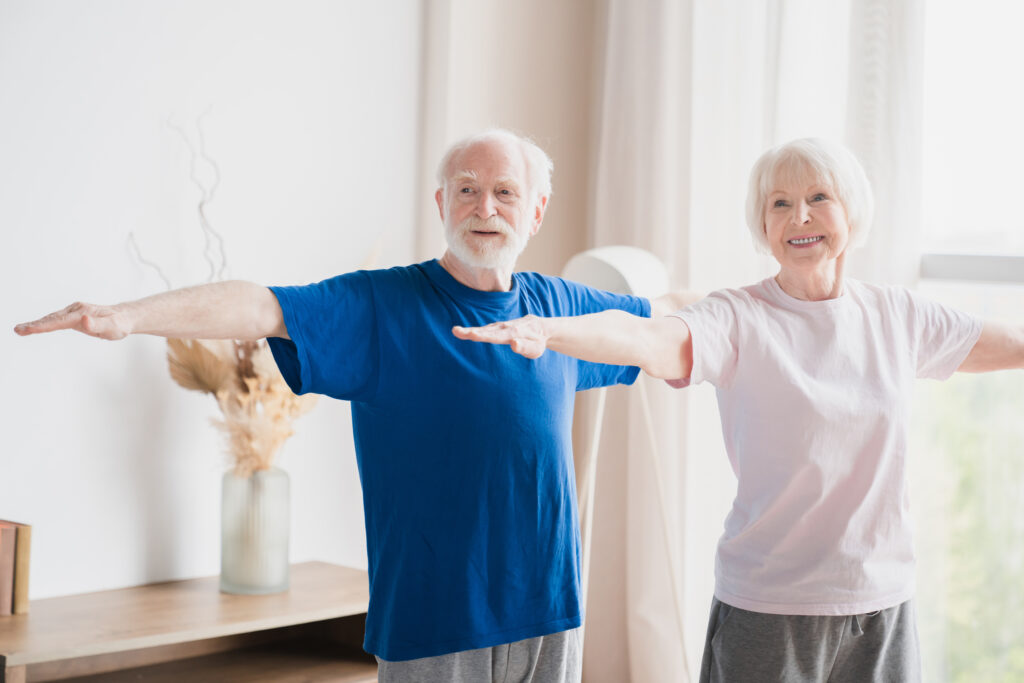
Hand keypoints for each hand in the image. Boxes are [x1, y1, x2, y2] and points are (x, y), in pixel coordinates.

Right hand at [14, 302, 131, 339]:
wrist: (125, 317)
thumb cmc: (120, 323)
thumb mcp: (113, 327)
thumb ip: (98, 325)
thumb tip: (83, 320)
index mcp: (83, 313)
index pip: (59, 321)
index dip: (43, 326)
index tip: (29, 329)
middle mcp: (76, 310)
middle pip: (52, 318)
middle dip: (34, 325)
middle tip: (18, 330)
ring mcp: (74, 312)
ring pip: (52, 318)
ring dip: (36, 324)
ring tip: (20, 330)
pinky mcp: (74, 316)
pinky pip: (56, 320)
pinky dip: (44, 323)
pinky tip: (35, 327)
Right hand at [452, 315, 549, 358]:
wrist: (540, 328)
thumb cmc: (537, 342)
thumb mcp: (535, 348)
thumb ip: (524, 347)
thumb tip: (514, 344)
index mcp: (513, 334)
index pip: (496, 336)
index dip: (483, 335)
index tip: (471, 334)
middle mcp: (504, 328)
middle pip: (486, 331)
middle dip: (470, 332)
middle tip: (455, 331)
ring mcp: (500, 327)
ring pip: (484, 329)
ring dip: (469, 330)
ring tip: (456, 331)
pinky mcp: (498, 327)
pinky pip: (485, 329)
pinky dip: (475, 331)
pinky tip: (465, 332)